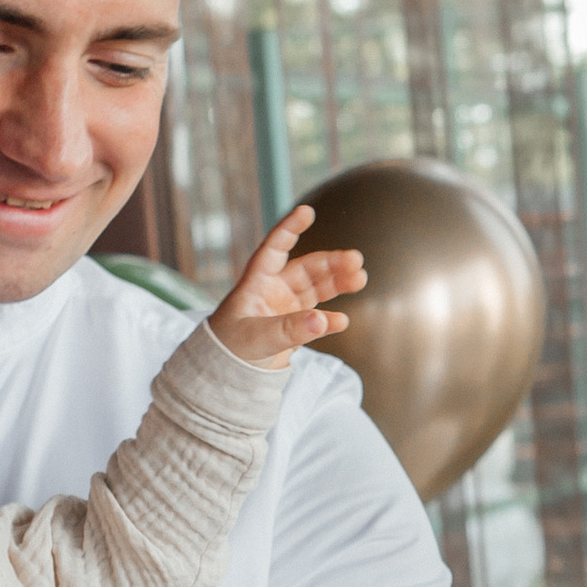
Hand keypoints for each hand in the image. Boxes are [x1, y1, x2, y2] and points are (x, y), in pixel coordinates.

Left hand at [208, 203, 364, 368]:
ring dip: (338, 282)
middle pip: (307, 268)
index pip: (275, 247)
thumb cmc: (229, 348)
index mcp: (257, 281)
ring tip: (360, 278)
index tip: (307, 211)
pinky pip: (317, 317)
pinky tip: (341, 321)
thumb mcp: (256, 337)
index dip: (290, 228)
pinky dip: (329, 319)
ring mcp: (286, 307)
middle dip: (331, 263)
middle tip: (356, 261)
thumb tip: (323, 320)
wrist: (226, 374)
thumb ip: (289, 329)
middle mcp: (274, 289)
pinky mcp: (295, 326)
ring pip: (317, 287)